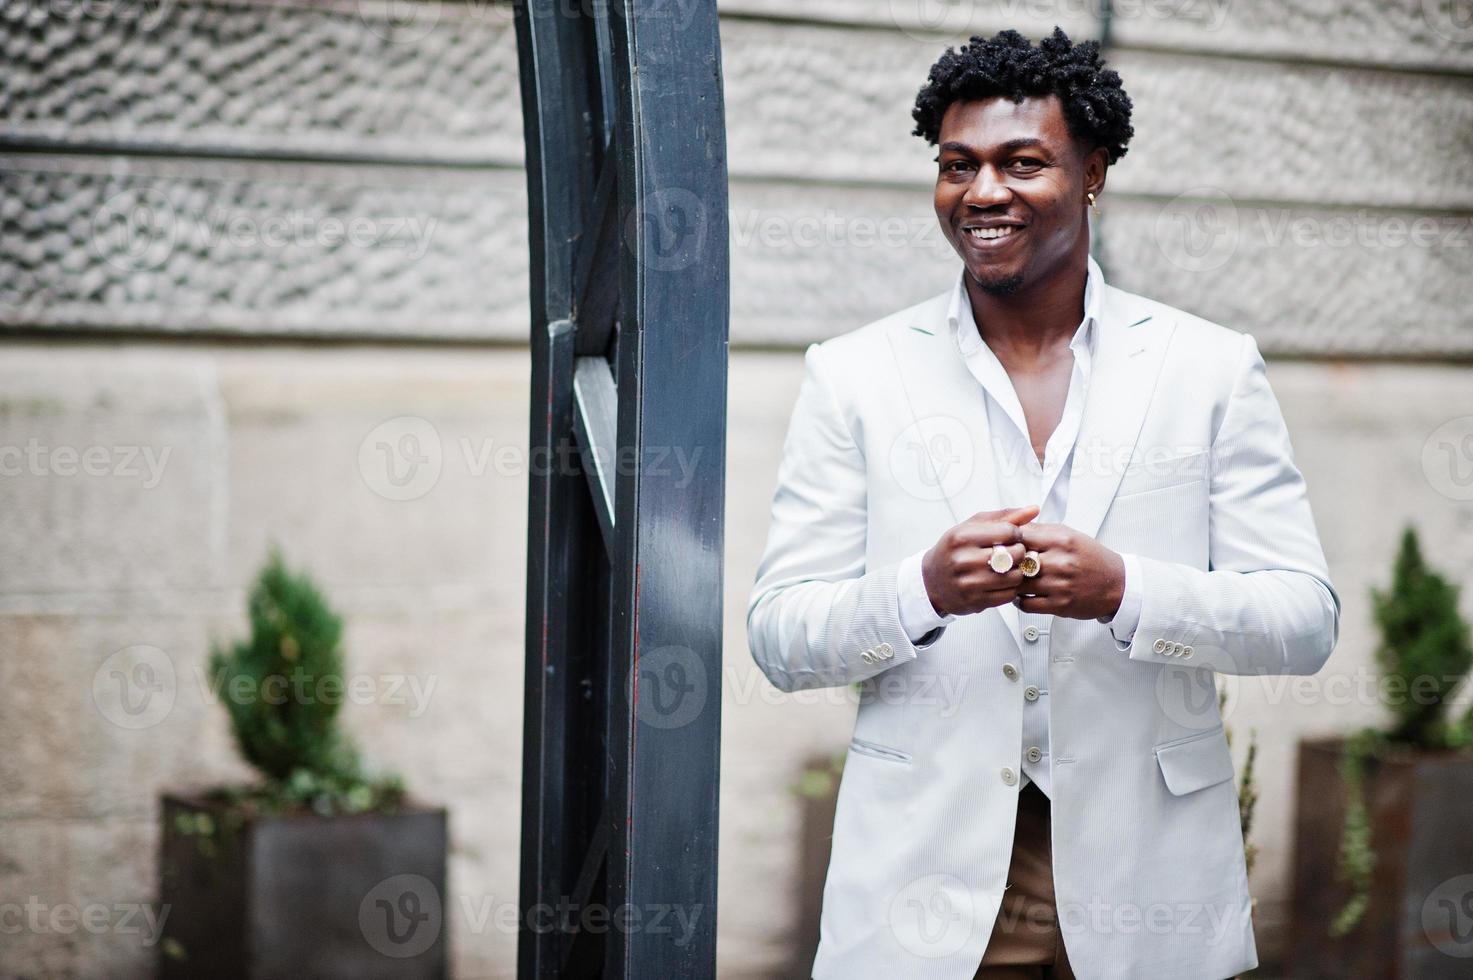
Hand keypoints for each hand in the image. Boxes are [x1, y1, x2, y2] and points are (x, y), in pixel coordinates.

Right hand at [921, 505, 1039, 616]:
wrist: (931, 581)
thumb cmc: (954, 551)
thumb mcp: (972, 527)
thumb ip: (1004, 517)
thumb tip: (1033, 509)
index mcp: (962, 537)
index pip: (1008, 531)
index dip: (1016, 533)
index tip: (1011, 537)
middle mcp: (964, 560)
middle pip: (1014, 554)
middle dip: (1019, 553)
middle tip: (1012, 553)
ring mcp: (969, 583)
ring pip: (1015, 576)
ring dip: (1017, 572)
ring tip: (1008, 568)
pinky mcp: (975, 601)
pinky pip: (1009, 595)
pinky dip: (1011, 588)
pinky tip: (1001, 582)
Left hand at [1013, 522, 1125, 619]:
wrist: (1117, 583)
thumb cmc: (1091, 558)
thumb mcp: (1069, 535)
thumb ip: (1041, 531)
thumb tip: (1013, 527)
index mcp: (1061, 540)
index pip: (1020, 536)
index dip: (1007, 541)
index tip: (1002, 545)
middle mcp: (1060, 562)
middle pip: (1016, 561)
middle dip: (1006, 563)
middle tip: (1002, 565)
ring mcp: (1059, 585)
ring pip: (1018, 584)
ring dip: (1011, 583)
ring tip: (1011, 580)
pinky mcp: (1059, 605)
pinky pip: (1026, 604)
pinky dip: (1019, 600)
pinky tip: (1022, 594)